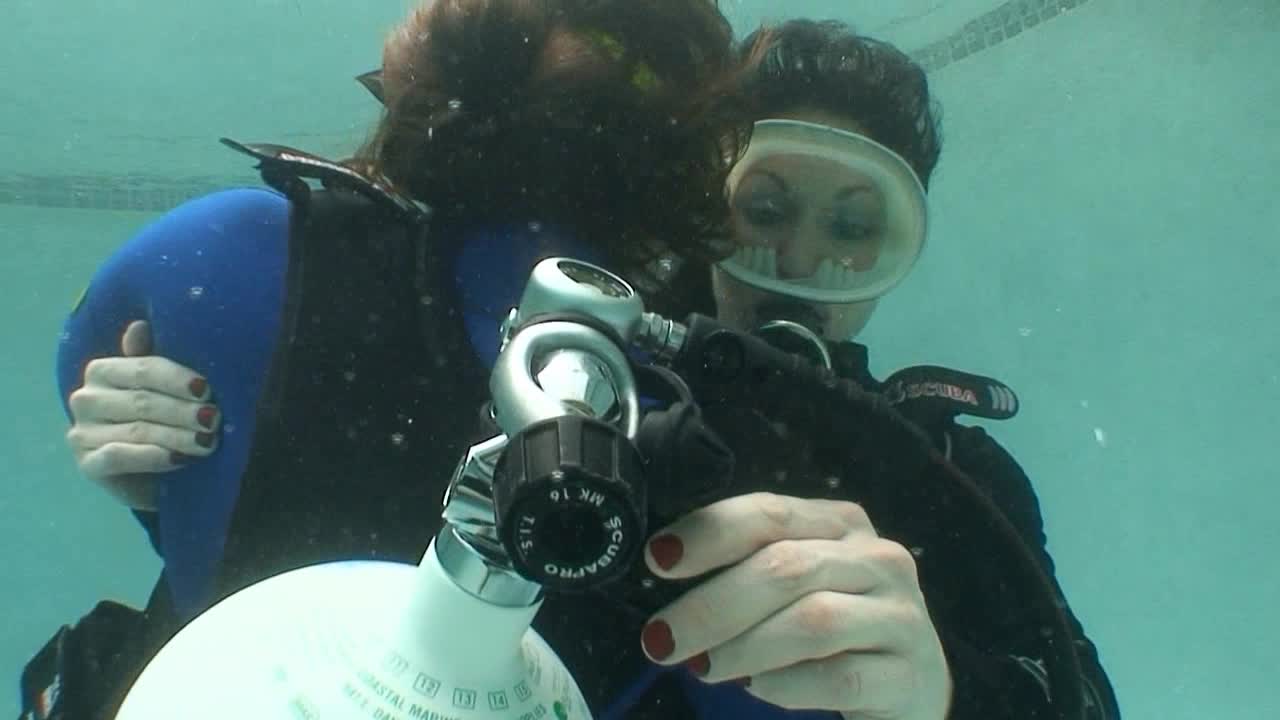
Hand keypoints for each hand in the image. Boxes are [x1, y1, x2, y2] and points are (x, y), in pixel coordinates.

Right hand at [66, 320, 219, 509]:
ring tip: (208, 441)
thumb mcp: (164, 390)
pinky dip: (152, 456)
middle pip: (143, 401)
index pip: (144, 368)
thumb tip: (140, 325)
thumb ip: (152, 361)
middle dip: (184, 411)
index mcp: (103, 371)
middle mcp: (86, 399)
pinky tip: (179, 459)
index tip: (207, 390)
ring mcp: (82, 434)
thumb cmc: (163, 422)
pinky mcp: (88, 465)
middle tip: (213, 419)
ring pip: (137, 429)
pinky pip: (119, 456)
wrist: (153, 475)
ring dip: (177, 435)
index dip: (177, 379)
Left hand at [638, 492, 951, 719]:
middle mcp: (878, 558)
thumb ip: (748, 567)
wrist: (909, 686)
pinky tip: (756, 688)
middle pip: (785, 567)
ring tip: (703, 667)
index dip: (709, 533)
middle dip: (712, 604)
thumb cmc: (835, 629)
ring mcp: (901, 616)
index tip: (657, 559)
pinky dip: (785, 684)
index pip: (769, 513)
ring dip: (744, 646)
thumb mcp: (795, 585)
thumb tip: (665, 567)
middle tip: (662, 638)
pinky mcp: (910, 674)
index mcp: (841, 524)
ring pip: (812, 620)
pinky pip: (839, 676)